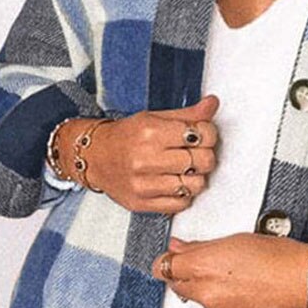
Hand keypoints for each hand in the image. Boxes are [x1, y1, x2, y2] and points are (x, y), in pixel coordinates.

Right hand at [54, 95, 219, 211]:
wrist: (94, 157)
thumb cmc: (126, 136)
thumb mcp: (154, 118)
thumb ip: (187, 114)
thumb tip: (212, 104)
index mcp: (151, 132)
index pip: (202, 134)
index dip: (209, 133)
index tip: (202, 134)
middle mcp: (146, 159)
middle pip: (203, 161)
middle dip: (206, 155)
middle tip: (196, 152)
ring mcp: (143, 184)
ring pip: (196, 185)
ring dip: (196, 177)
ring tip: (186, 169)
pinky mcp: (142, 203)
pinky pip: (181, 204)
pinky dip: (184, 195)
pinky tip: (174, 183)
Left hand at [151, 233, 307, 307]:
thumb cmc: (280, 256)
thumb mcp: (237, 240)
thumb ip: (200, 247)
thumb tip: (177, 248)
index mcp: (203, 268)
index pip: (164, 268)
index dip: (168, 262)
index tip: (173, 259)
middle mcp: (207, 295)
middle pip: (180, 288)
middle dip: (190, 278)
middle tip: (214, 267)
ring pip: (205, 304)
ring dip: (214, 294)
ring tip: (244, 282)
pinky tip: (252, 296)